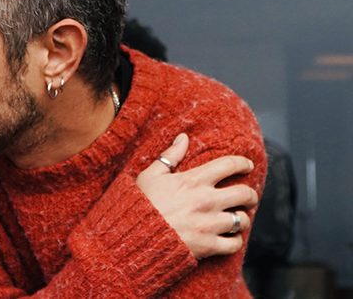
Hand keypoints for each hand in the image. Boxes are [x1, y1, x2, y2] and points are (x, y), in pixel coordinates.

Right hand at [136, 133, 258, 259]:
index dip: (243, 163)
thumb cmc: (141, 203)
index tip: (247, 165)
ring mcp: (209, 224)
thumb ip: (170, 156)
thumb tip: (183, 137)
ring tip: (237, 218)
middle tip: (248, 195)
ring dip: (242, 218)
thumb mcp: (151, 175)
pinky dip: (234, 241)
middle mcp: (207, 201)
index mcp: (194, 180)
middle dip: (250, 194)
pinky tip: (229, 237)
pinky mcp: (208, 246)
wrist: (133, 237)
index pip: (229, 165)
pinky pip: (234, 244)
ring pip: (243, 219)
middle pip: (244, 193)